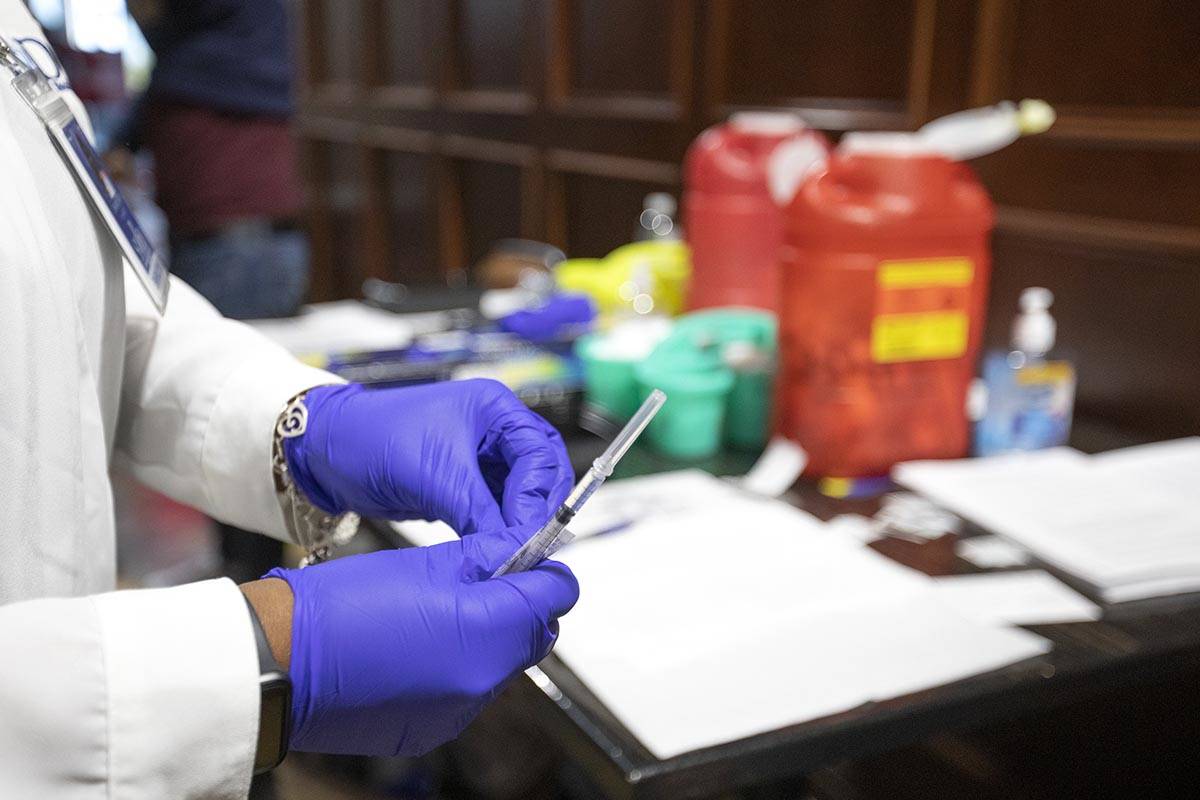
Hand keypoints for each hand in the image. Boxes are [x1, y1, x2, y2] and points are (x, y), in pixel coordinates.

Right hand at [264, 527, 578, 756]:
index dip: (546, 572)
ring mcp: (457, 713)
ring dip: (489, 636)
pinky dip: (458, 666)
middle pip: (535, 637)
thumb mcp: (424, 563)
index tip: (530, 556)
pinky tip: (421, 644)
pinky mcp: (431, 730)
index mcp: (485, 635)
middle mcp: (480, 684)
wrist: (279, 661)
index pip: (555, 598)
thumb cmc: (340, 607)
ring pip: (501, 665)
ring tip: (443, 608)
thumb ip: (488, 555)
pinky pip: (466, 692)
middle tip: (486, 576)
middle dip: (521, 605)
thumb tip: (527, 548)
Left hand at [285, 380, 572, 533]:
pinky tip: (495, 549)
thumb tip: (513, 547)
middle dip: (537, 510)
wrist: (327, 452)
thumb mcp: (434, 475)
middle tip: (530, 546)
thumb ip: (479, 512)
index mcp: (495, 408)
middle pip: (541, 473)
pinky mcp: (466, 485)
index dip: (537, 496)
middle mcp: (495, 430)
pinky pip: (497, 510)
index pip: (540, 453)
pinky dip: (500, 529)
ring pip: (521, 495)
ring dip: (519, 523)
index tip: (527, 533)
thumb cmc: (372, 438)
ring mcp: (482, 458)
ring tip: (513, 552)